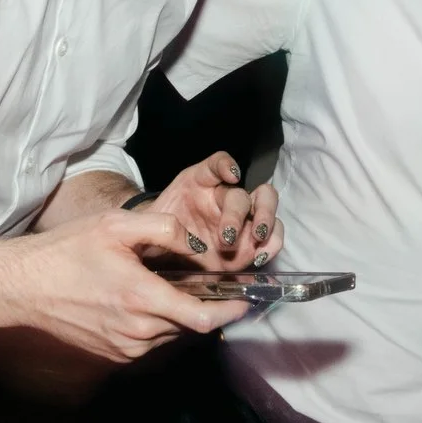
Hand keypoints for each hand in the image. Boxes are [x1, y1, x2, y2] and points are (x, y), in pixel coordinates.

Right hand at [0, 209, 247, 360]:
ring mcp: (125, 348)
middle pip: (190, 326)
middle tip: (205, 282)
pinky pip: (149, 342)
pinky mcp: (113, 356)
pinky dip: (156, 324)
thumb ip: (163, 228)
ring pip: (170, 335)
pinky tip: (141, 301)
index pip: (204, 318)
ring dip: (178, 315)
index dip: (232, 310)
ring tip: (167, 287)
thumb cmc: (66, 251)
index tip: (246, 299)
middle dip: (204, 306)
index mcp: (143, 299)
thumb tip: (196, 243)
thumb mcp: (115, 225)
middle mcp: (138, 331)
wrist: (23, 286)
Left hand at [150, 151, 280, 270]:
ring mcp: (240, 221)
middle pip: (244, 194)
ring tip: (256, 241)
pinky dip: (271, 245)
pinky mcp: (248, 245)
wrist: (160, 252)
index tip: (230, 176)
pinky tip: (259, 257)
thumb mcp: (150, 221)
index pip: (216, 165)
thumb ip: (158, 224)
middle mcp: (223, 198)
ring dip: (265, 223)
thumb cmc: (156, 230)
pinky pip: (271, 239)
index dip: (225, 166)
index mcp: (201, 184)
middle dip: (240, 212)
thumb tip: (163, 235)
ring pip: (266, 208)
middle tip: (229, 234)